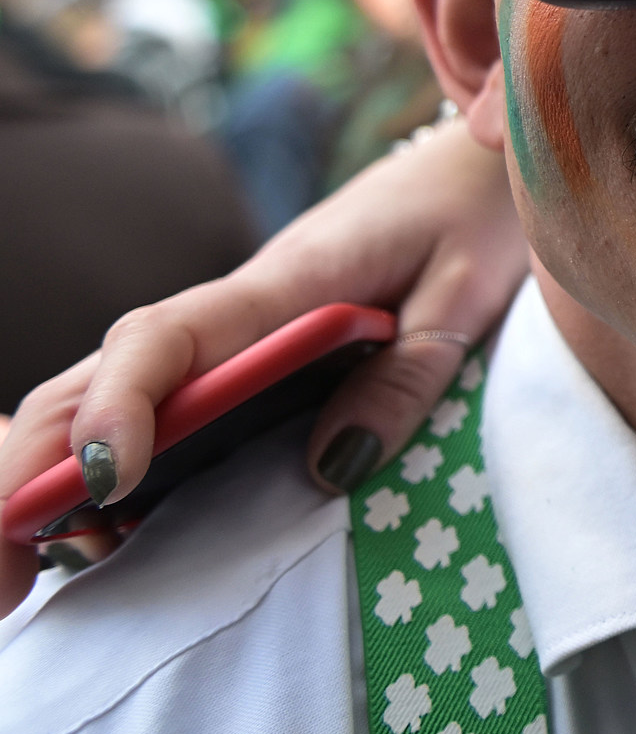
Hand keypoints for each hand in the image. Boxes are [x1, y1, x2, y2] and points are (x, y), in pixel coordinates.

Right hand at [0, 121, 524, 611]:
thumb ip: (410, 373)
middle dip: (29, 470)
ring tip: (16, 571)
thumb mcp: (470, 293)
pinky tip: (79, 531)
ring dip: (41, 472)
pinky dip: (86, 460)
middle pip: (94, 377)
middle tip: (5, 576)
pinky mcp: (241, 352)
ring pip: (98, 391)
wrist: (489, 157)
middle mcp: (235, 308)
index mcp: (289, 284)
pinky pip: (143, 403)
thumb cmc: (479, 214)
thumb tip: (329, 466)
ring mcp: (228, 332)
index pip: (168, 337)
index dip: (118, 405)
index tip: (107, 479)